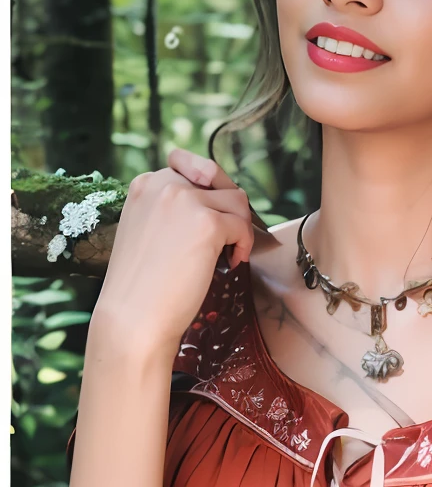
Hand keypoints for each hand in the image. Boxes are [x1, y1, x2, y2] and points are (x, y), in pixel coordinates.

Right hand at [92, 149, 256, 357]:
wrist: (133, 318)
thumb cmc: (140, 286)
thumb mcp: (146, 232)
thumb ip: (169, 210)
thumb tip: (212, 202)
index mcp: (144, 184)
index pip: (190, 168)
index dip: (208, 193)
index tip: (208, 220)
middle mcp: (163, 183)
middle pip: (217, 177)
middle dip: (228, 206)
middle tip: (228, 237)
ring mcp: (185, 201)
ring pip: (236, 199)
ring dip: (240, 226)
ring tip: (228, 253)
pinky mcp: (207, 223)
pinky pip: (242, 225)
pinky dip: (244, 245)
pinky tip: (231, 264)